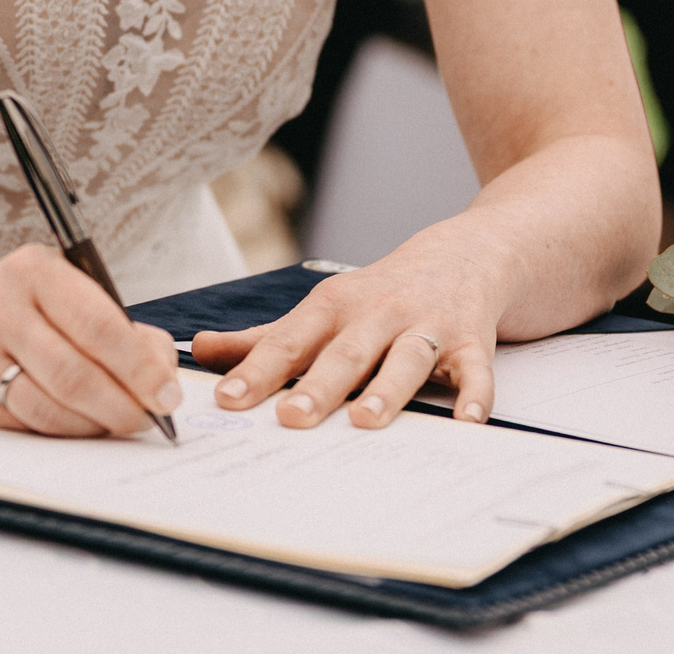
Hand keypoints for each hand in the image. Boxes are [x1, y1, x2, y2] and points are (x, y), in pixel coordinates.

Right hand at [0, 227, 181, 436]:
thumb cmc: (24, 298)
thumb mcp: (69, 288)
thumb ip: (120, 328)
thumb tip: (162, 377)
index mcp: (35, 270)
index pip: (99, 326)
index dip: (140, 368)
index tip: (167, 395)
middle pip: (73, 374)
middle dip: (122, 405)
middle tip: (149, 419)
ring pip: (46, 407)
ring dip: (93, 425)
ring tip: (119, 423)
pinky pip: (23, 424)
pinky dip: (62, 430)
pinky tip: (82, 425)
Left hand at [190, 238, 503, 429]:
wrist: (466, 253)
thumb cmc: (381, 293)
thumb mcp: (323, 307)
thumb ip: (264, 337)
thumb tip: (198, 350)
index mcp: (334, 307)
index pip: (290, 341)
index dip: (257, 370)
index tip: (228, 399)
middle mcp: (378, 314)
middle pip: (346, 352)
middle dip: (319, 385)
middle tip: (291, 418)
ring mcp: (427, 326)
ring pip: (406, 358)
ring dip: (387, 389)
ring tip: (366, 420)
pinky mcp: (470, 341)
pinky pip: (475, 369)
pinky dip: (474, 394)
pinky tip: (467, 421)